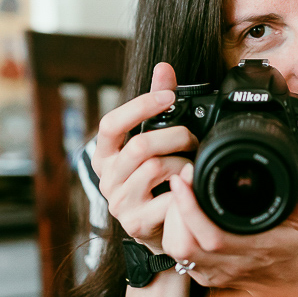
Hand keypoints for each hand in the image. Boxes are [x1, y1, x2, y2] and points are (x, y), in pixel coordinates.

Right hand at [91, 63, 197, 252]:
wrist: (158, 229)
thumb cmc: (155, 180)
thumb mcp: (152, 141)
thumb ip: (155, 105)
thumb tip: (163, 67)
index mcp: (104, 154)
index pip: (111, 124)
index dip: (140, 106)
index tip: (169, 97)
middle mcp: (106, 178)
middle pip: (140, 146)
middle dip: (174, 137)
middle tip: (193, 138)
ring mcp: (119, 202)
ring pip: (155, 169)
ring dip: (183, 162)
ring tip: (193, 164)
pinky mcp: (136, 223)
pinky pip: (167, 198)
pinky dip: (185, 189)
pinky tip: (192, 186)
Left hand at [161, 164, 297, 294]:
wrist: (287, 282)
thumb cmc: (292, 249)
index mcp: (255, 252)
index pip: (213, 237)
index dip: (191, 209)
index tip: (185, 178)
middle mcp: (230, 266)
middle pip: (184, 244)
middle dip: (175, 209)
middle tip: (181, 179)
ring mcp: (213, 273)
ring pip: (176, 250)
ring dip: (171, 220)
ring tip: (179, 194)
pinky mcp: (202, 275)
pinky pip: (176, 255)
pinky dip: (173, 231)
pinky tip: (179, 212)